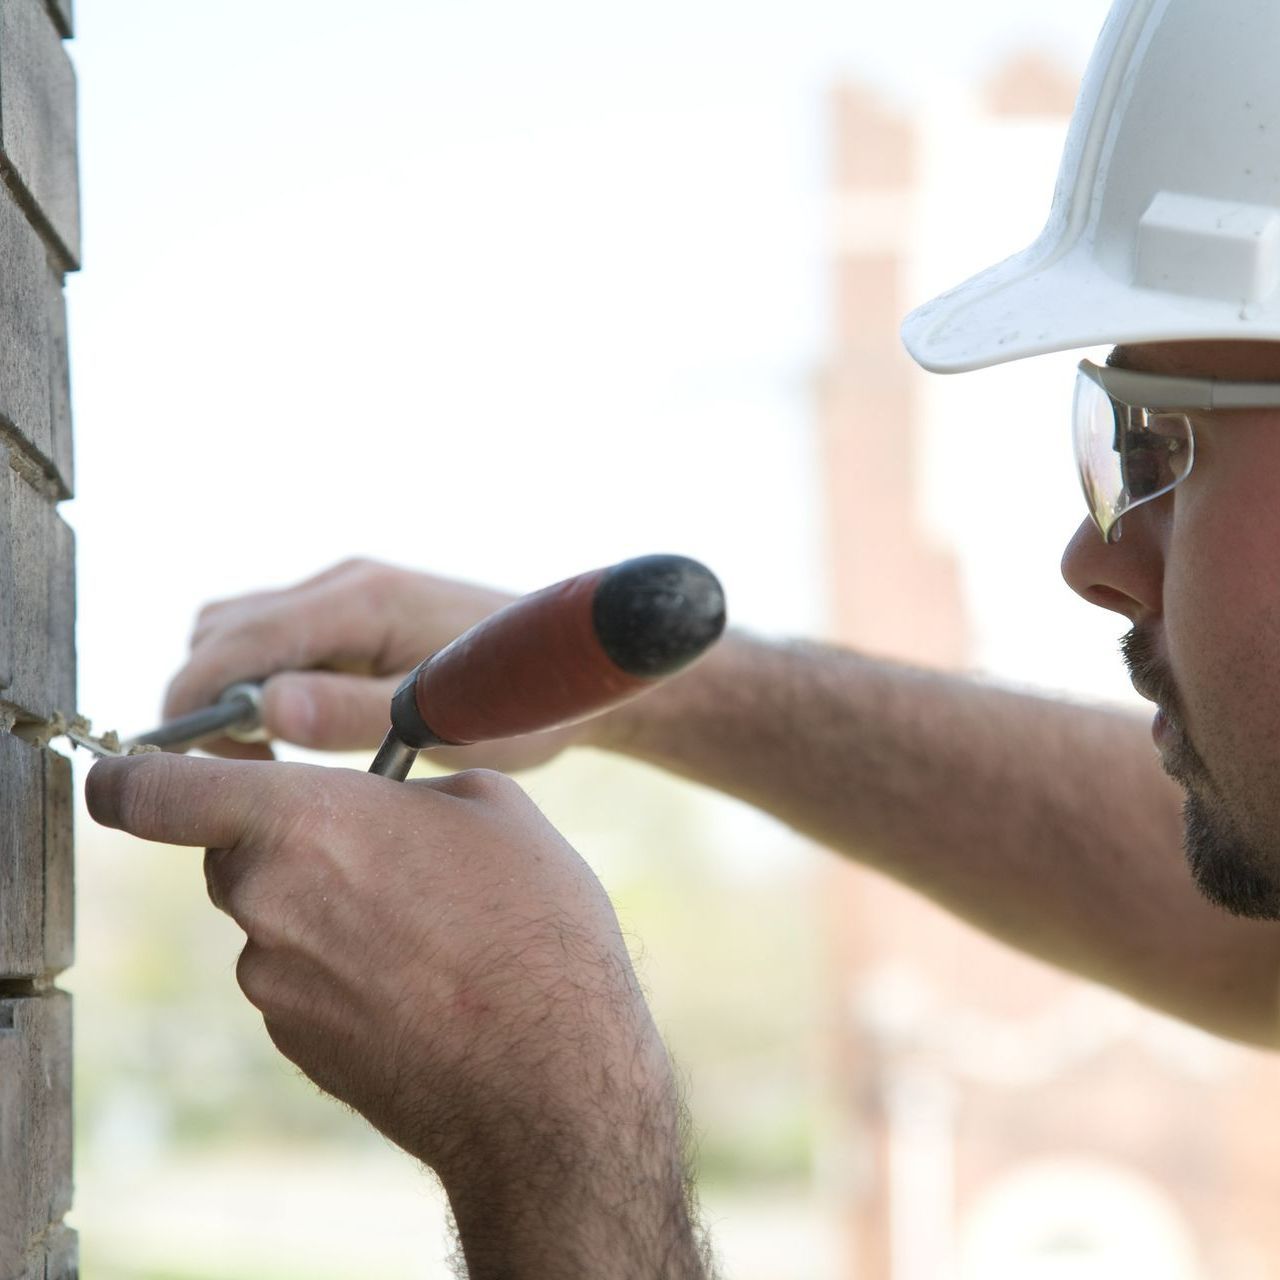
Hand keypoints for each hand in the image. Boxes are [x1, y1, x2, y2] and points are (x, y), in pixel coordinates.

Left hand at [86, 753, 711, 1276]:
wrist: (549, 1076)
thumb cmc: (533, 926)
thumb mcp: (493, 806)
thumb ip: (406, 787)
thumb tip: (386, 802)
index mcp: (304, 822)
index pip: (153, 793)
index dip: (127, 780)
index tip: (128, 778)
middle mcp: (266, 901)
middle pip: (234, 855)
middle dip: (289, 845)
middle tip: (376, 853)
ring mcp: (273, 982)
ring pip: (272, 919)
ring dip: (324, 911)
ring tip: (424, 928)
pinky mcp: (294, 1041)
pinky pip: (297, 979)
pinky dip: (338, 971)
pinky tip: (416, 981)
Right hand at [162, 559, 586, 769]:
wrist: (576, 668)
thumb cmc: (522, 703)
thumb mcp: (442, 722)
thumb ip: (349, 712)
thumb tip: (262, 709)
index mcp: (359, 602)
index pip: (232, 642)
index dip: (192, 702)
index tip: (194, 769)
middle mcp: (346, 582)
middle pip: (223, 629)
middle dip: (208, 697)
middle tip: (248, 766)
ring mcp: (352, 589)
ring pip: (243, 629)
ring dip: (233, 688)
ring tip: (276, 752)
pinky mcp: (360, 607)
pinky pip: (281, 635)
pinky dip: (265, 678)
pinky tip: (304, 725)